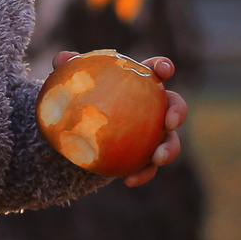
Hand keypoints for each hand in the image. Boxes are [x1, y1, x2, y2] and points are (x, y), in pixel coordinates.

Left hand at [49, 50, 185, 186]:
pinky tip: (129, 180)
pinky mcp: (145, 157)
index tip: (163, 71)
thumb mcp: (71, 83)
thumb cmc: (80, 98)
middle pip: (175, 106)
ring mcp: (153, 134)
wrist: (77, 131)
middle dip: (178, 112)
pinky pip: (148, 167)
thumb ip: (68, 68)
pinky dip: (142, 174)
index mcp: (141, 83)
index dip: (164, 67)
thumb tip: (62, 59)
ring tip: (158, 158)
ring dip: (170, 150)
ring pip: (171, 141)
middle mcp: (154, 108)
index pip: (157, 71)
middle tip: (169, 122)